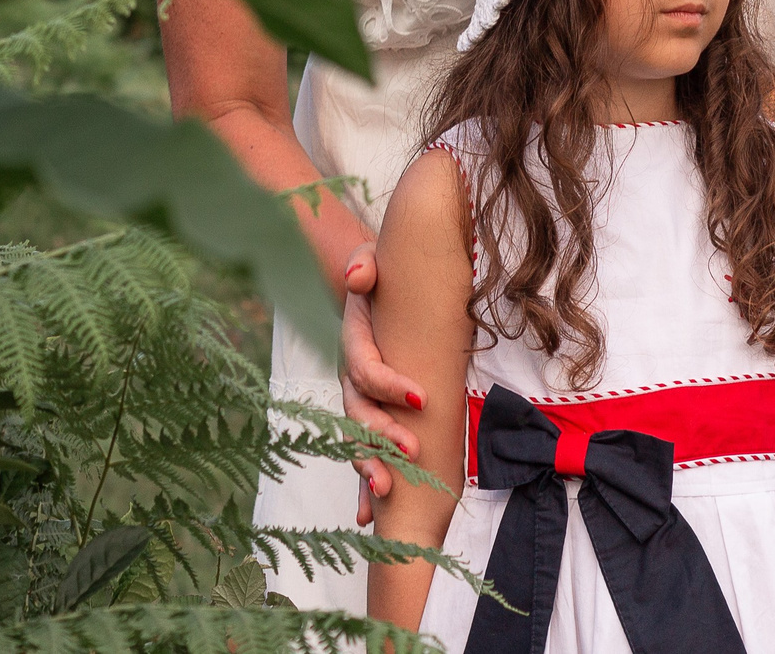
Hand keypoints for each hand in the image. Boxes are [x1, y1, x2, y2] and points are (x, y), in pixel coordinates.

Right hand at [336, 242, 428, 523]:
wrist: (378, 290)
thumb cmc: (381, 276)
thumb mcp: (370, 259)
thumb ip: (364, 264)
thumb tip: (361, 276)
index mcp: (354, 343)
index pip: (367, 370)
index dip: (390, 385)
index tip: (423, 397)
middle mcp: (351, 377)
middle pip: (359, 413)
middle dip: (382, 436)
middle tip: (411, 453)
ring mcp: (358, 400)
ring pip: (357, 439)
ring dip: (369, 466)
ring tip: (386, 491)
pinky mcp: (370, 416)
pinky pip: (364, 452)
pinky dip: (365, 483)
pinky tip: (368, 515)